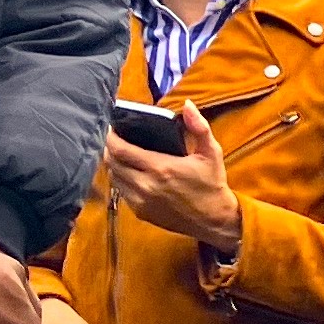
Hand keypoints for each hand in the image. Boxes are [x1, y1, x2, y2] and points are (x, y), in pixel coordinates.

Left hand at [106, 100, 242, 256]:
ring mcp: (141, 201)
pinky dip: (122, 180)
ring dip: (113, 165)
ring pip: (114, 178)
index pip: (121, 150)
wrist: (214, 219)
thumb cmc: (212, 183)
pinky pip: (122, 192)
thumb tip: (188, 104)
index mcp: (160, 168)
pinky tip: (130, 173)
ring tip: (120, 154)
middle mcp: (146, 185)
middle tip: (115, 139)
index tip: (112, 128)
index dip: (111, 137)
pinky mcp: (141, 212)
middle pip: (112, 163)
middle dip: (109, 149)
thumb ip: (199, 126)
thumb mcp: (211, 152)